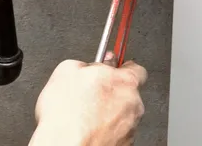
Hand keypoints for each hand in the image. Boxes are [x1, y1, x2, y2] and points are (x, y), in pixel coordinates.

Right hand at [29, 54, 146, 145]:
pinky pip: (117, 132)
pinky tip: (89, 130)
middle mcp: (134, 103)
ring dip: (108, 113)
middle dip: (112, 92)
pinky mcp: (125, 143)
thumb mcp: (66, 71)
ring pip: (122, 113)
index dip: (120, 69)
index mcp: (126, 81)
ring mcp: (131, 126)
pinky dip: (106, 130)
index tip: (110, 70)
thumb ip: (83, 64)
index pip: (135, 68)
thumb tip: (84, 67)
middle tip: (91, 95)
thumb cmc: (67, 115)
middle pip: (127, 92)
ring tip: (85, 116)